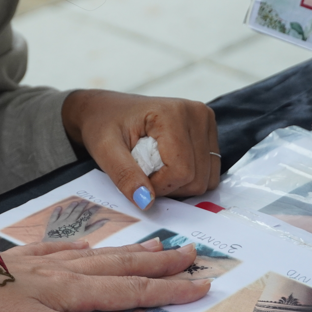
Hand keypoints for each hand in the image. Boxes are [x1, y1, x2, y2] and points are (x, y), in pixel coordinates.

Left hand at [43, 200, 108, 241]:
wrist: (56, 249)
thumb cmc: (73, 245)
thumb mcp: (86, 236)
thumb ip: (95, 227)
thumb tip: (105, 220)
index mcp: (78, 225)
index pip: (87, 215)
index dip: (93, 209)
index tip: (99, 205)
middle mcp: (70, 222)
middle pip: (77, 211)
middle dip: (83, 205)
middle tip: (87, 201)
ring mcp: (60, 222)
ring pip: (67, 211)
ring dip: (71, 206)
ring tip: (76, 202)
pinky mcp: (52, 224)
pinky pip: (54, 216)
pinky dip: (56, 211)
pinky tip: (59, 207)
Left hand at [61, 90, 219, 209]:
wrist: (105, 110)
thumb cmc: (102, 125)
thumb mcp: (104, 150)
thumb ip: (124, 175)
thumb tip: (146, 202)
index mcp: (172, 113)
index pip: (181, 171)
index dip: (159, 187)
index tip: (136, 180)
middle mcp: (196, 113)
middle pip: (197, 178)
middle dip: (169, 186)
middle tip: (143, 173)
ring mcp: (205, 120)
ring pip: (207, 179)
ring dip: (179, 184)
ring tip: (155, 168)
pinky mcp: (208, 130)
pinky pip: (209, 172)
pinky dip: (188, 178)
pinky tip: (167, 165)